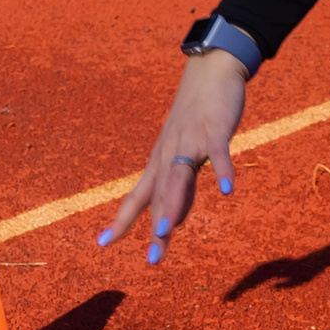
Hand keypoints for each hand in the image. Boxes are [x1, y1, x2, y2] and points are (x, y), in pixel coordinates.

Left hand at [100, 49, 247, 263]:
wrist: (210, 70)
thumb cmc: (196, 116)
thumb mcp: (186, 157)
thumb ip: (181, 189)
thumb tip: (177, 220)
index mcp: (160, 161)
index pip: (137, 197)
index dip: (120, 220)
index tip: (102, 244)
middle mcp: (169, 153)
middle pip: (159, 195)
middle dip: (157, 227)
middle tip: (153, 259)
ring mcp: (191, 140)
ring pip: (179, 176)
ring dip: (174, 204)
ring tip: (167, 230)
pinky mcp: (214, 129)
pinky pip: (218, 152)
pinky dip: (222, 170)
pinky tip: (227, 190)